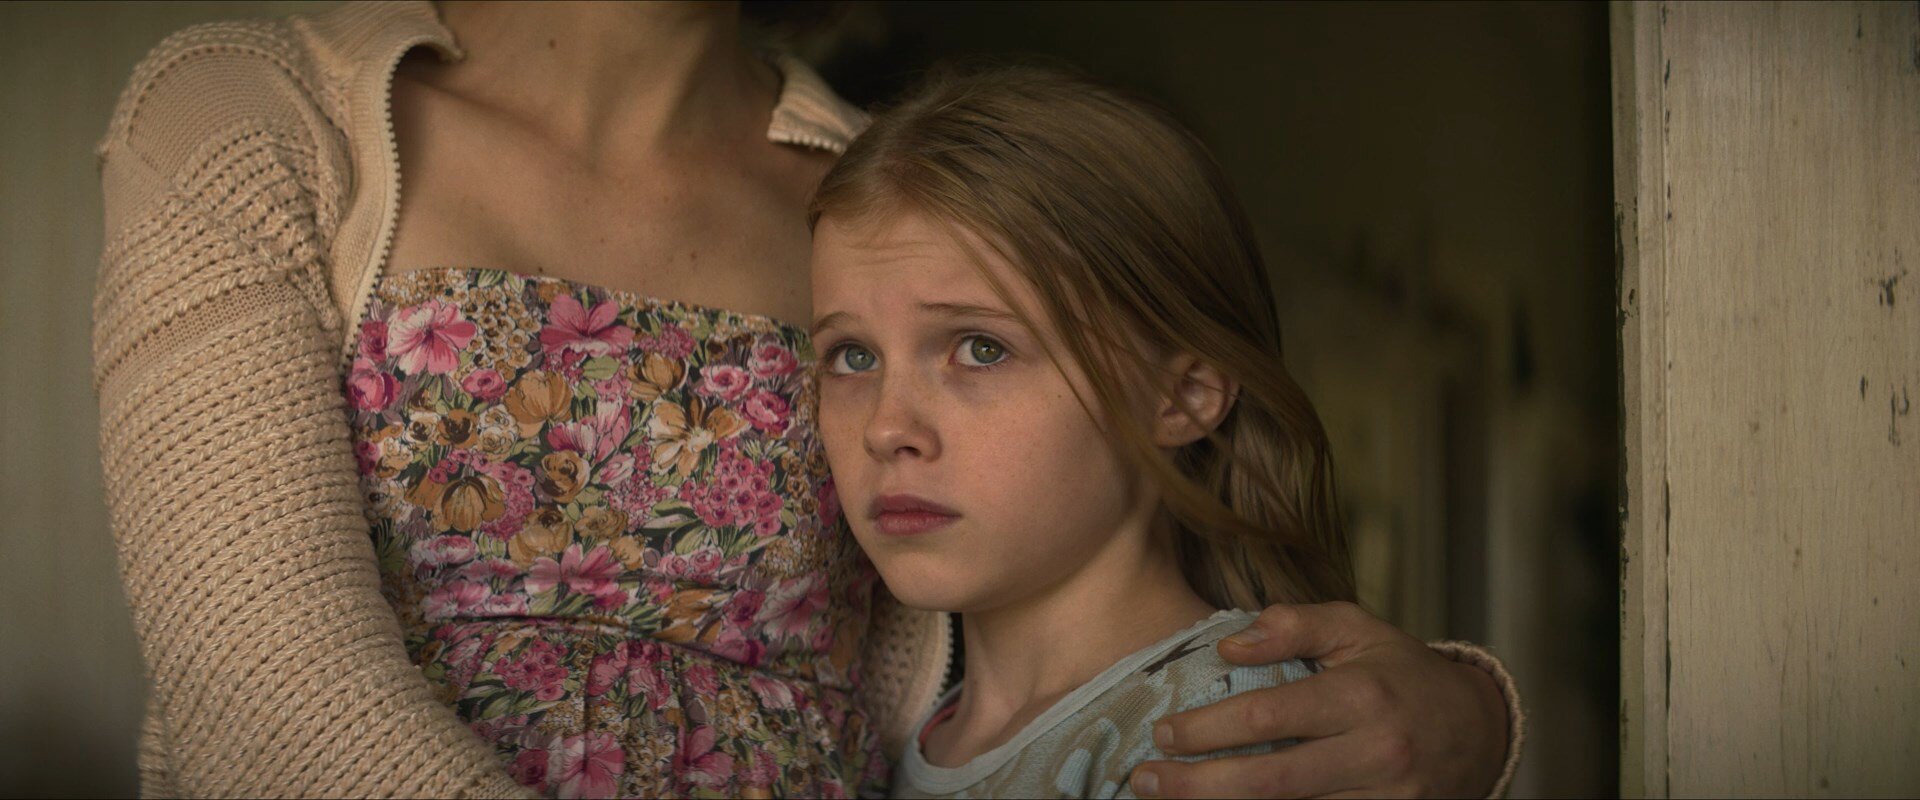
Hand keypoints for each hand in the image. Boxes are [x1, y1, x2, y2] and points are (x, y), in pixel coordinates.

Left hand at [1129, 602, 1508, 797]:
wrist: (1479, 730)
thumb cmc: (1401, 673)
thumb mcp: (1358, 629)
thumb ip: (1295, 625)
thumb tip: (1230, 644)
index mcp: (1362, 695)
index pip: (1269, 715)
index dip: (1208, 728)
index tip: (1164, 732)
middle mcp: (1377, 752)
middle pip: (1271, 781)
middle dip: (1198, 785)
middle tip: (1147, 780)